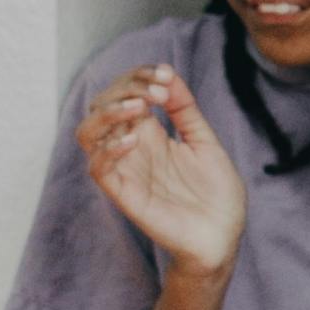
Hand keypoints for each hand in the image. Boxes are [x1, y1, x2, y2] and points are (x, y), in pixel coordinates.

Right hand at [77, 67, 244, 278]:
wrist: (223, 236)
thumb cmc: (217, 193)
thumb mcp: (205, 141)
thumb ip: (185, 109)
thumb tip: (167, 72)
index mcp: (149, 132)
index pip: (124, 92)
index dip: (137, 76)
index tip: (164, 74)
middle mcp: (131, 147)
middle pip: (101, 105)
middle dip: (125, 87)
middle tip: (158, 90)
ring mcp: (125, 169)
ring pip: (87, 133)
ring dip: (107, 112)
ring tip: (139, 106)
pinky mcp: (124, 194)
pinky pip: (98, 168)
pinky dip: (109, 148)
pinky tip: (134, 140)